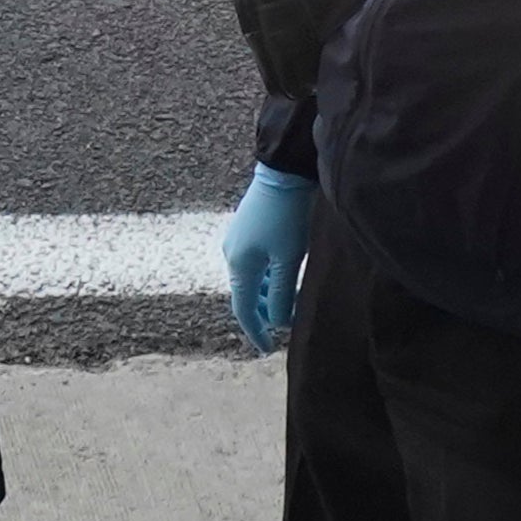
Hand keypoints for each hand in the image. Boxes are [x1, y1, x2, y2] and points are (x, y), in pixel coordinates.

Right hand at [222, 166, 313, 353]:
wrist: (284, 173)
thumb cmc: (288, 217)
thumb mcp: (289, 260)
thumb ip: (281, 294)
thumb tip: (276, 321)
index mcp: (239, 266)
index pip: (243, 309)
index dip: (255, 331)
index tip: (267, 348)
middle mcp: (232, 255)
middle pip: (244, 294)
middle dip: (261, 312)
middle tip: (281, 326)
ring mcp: (237, 240)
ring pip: (250, 278)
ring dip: (265, 294)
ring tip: (287, 301)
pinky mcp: (247, 228)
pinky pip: (253, 262)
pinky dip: (266, 276)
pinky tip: (284, 274)